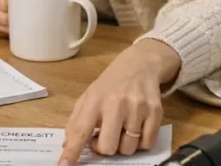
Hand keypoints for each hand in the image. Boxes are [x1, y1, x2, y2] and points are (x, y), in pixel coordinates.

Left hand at [58, 40, 181, 164]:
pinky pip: (147, 144)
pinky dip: (140, 143)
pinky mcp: (155, 112)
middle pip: (108, 147)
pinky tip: (136, 128)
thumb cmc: (111, 85)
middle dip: (104, 148)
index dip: (72, 151)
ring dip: (123, 145)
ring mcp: (138, 108)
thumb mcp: (89, 96)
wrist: (140, 65)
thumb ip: (77, 121)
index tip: (65, 165)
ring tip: (121, 130)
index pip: (80, 131)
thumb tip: (68, 146)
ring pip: (128, 148)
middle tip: (104, 137)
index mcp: (95, 100)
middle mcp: (117, 103)